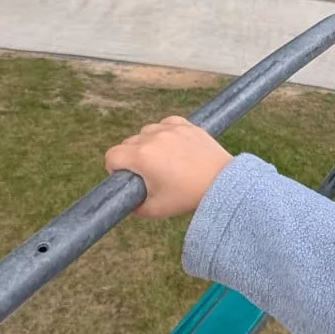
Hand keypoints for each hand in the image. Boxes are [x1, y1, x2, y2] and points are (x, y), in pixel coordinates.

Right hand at [104, 115, 232, 217]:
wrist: (222, 183)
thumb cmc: (188, 196)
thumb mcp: (155, 209)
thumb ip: (134, 207)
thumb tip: (127, 202)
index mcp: (142, 157)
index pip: (112, 155)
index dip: (114, 169)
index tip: (128, 178)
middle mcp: (153, 137)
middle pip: (128, 143)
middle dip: (132, 159)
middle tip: (149, 174)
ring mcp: (171, 128)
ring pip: (146, 132)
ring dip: (148, 144)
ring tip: (163, 161)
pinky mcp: (186, 124)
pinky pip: (166, 123)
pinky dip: (165, 133)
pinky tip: (174, 147)